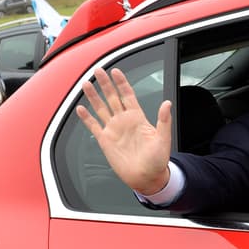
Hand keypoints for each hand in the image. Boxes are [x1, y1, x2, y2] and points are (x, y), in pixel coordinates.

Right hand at [76, 68, 172, 194]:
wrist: (147, 178)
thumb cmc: (158, 160)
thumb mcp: (163, 139)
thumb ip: (164, 120)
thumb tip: (167, 103)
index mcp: (138, 118)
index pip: (128, 95)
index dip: (122, 83)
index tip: (116, 71)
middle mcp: (124, 121)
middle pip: (112, 97)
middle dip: (105, 84)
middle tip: (98, 70)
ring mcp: (114, 130)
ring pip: (101, 108)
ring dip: (93, 96)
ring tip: (86, 84)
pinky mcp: (105, 141)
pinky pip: (94, 126)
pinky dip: (86, 118)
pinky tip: (80, 109)